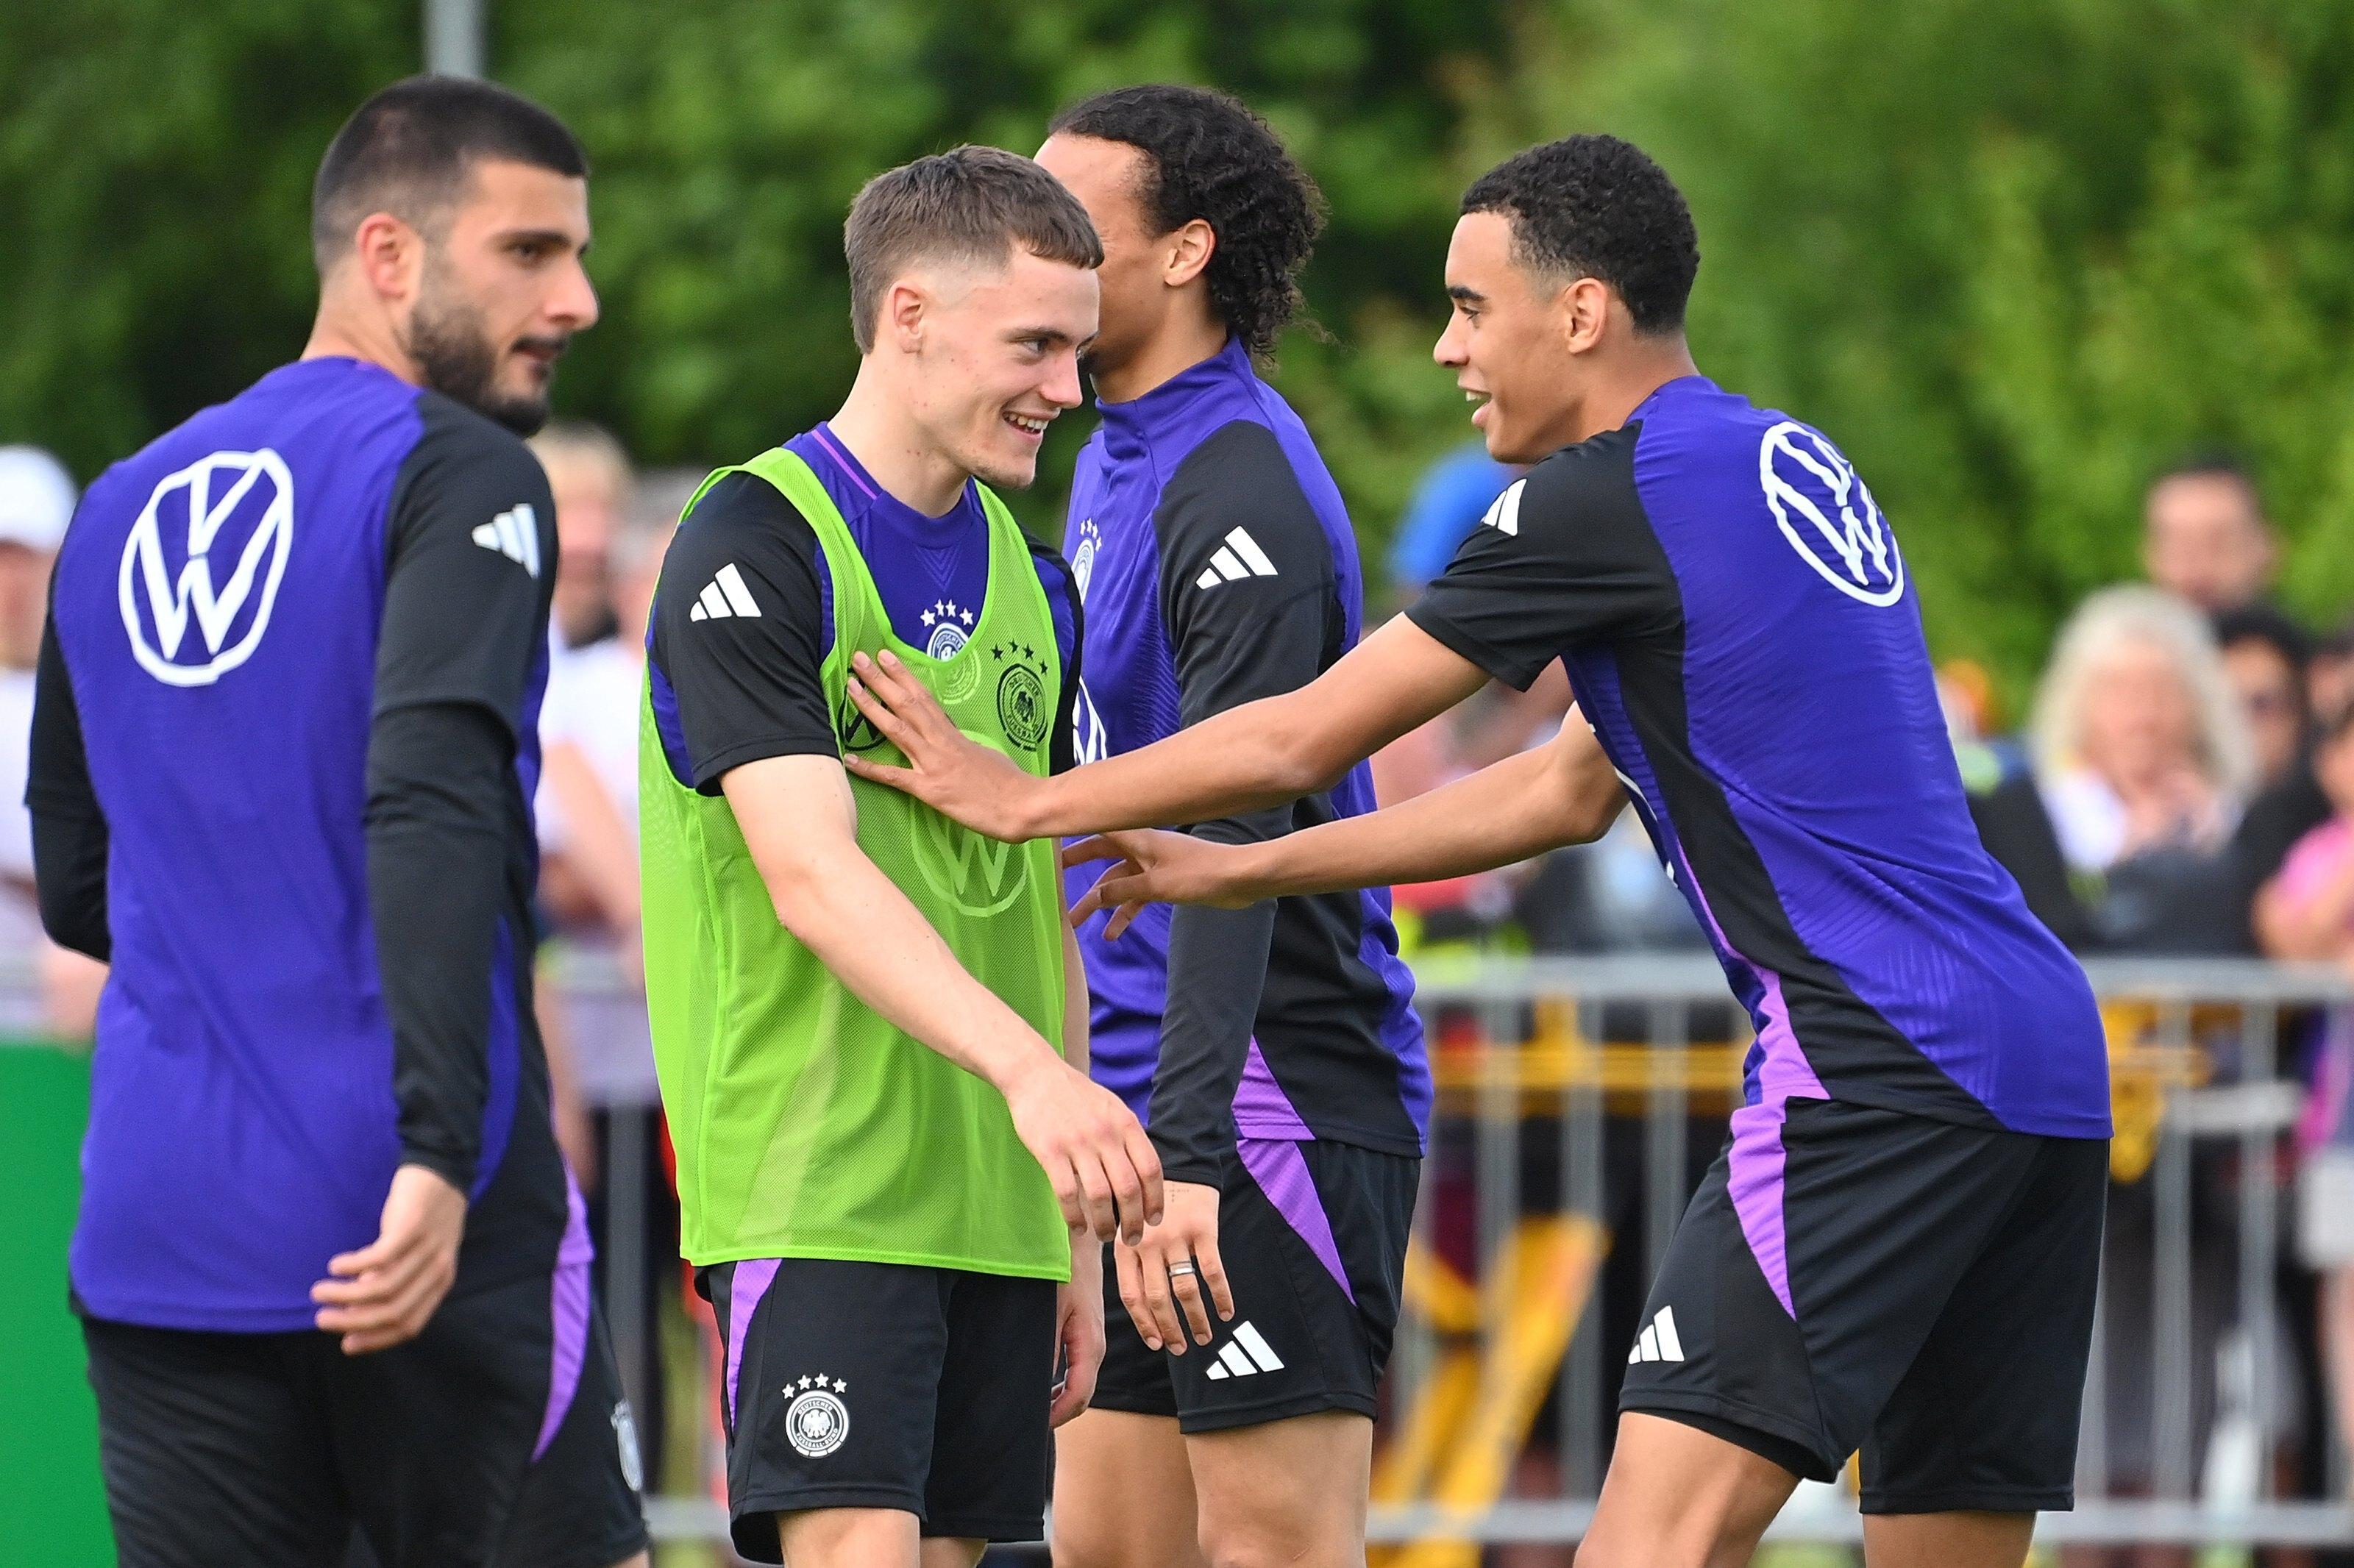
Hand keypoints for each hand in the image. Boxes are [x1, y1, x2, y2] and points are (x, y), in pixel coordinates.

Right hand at [312, 1163, 468, 1353]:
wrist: (443, 1172)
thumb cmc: (424, 1220)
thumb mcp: (418, 1258)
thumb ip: (393, 1284)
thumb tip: (356, 1311)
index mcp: (440, 1284)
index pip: (410, 1326)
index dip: (377, 1340)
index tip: (347, 1345)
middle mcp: (437, 1270)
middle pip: (393, 1311)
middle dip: (352, 1322)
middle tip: (322, 1320)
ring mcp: (426, 1249)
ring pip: (382, 1287)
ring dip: (344, 1295)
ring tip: (319, 1291)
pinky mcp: (412, 1227)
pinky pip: (378, 1257)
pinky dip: (353, 1266)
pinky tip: (336, 1266)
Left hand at [840, 650, 1042, 841]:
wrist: (1024, 806)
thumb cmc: (1011, 784)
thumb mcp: (986, 754)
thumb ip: (964, 746)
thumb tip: (955, 742)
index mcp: (954, 735)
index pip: (924, 698)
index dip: (903, 676)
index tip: (885, 657)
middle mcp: (941, 743)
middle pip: (906, 704)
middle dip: (881, 679)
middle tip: (859, 658)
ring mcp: (934, 764)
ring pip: (897, 728)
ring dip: (871, 706)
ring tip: (851, 686)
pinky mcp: (930, 790)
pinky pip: (894, 776)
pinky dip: (870, 768)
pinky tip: (849, 759)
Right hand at [1002, 1054, 1164, 1243]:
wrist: (1036, 1075)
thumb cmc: (1076, 1095)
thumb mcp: (1112, 1108)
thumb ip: (1128, 1138)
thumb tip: (1145, 1176)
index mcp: (1126, 1123)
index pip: (1151, 1169)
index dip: (1156, 1199)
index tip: (1154, 1220)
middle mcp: (1106, 1134)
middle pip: (1129, 1188)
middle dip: (1134, 1221)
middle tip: (1131, 1239)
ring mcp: (1078, 1143)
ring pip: (1100, 1196)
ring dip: (1105, 1224)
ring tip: (1104, 1236)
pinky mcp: (1050, 1151)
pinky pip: (1067, 1193)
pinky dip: (1075, 1217)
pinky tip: (1078, 1227)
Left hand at [1050, 1241, 1106, 1427]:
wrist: (1080, 1244)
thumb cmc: (1064, 1269)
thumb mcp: (1050, 1307)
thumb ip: (1046, 1345)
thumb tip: (1038, 1382)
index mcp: (1090, 1345)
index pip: (1079, 1395)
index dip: (1058, 1416)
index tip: (1034, 1426)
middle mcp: (1095, 1348)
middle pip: (1082, 1397)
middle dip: (1059, 1415)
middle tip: (1027, 1423)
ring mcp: (1093, 1343)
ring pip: (1081, 1386)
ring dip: (1059, 1401)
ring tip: (1032, 1410)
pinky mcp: (1086, 1337)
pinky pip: (1078, 1372)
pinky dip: (1062, 1386)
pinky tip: (1043, 1387)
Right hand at [1063, 831, 1260, 938]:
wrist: (1238, 880)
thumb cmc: (1200, 874)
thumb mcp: (1156, 885)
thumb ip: (1122, 890)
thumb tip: (1093, 895)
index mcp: (1139, 838)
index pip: (1099, 827)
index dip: (1075, 829)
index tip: (1051, 835)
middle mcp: (1142, 848)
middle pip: (1102, 856)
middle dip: (1078, 870)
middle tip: (1051, 879)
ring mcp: (1153, 865)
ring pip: (1117, 882)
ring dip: (1100, 902)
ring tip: (1077, 924)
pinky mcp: (1164, 882)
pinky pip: (1136, 897)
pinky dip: (1124, 913)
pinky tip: (1112, 934)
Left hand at [1113, 1180, 1232, 1354]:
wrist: (1181, 1164)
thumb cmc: (1153, 1203)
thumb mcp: (1130, 1227)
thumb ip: (1130, 1261)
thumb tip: (1140, 1308)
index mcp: (1126, 1247)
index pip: (1132, 1296)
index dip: (1145, 1324)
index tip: (1157, 1344)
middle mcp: (1148, 1245)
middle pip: (1158, 1298)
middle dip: (1170, 1329)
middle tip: (1182, 1347)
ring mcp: (1176, 1238)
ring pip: (1185, 1290)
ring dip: (1196, 1319)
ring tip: (1204, 1336)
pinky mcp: (1203, 1231)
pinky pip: (1212, 1272)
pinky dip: (1220, 1296)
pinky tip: (1226, 1311)